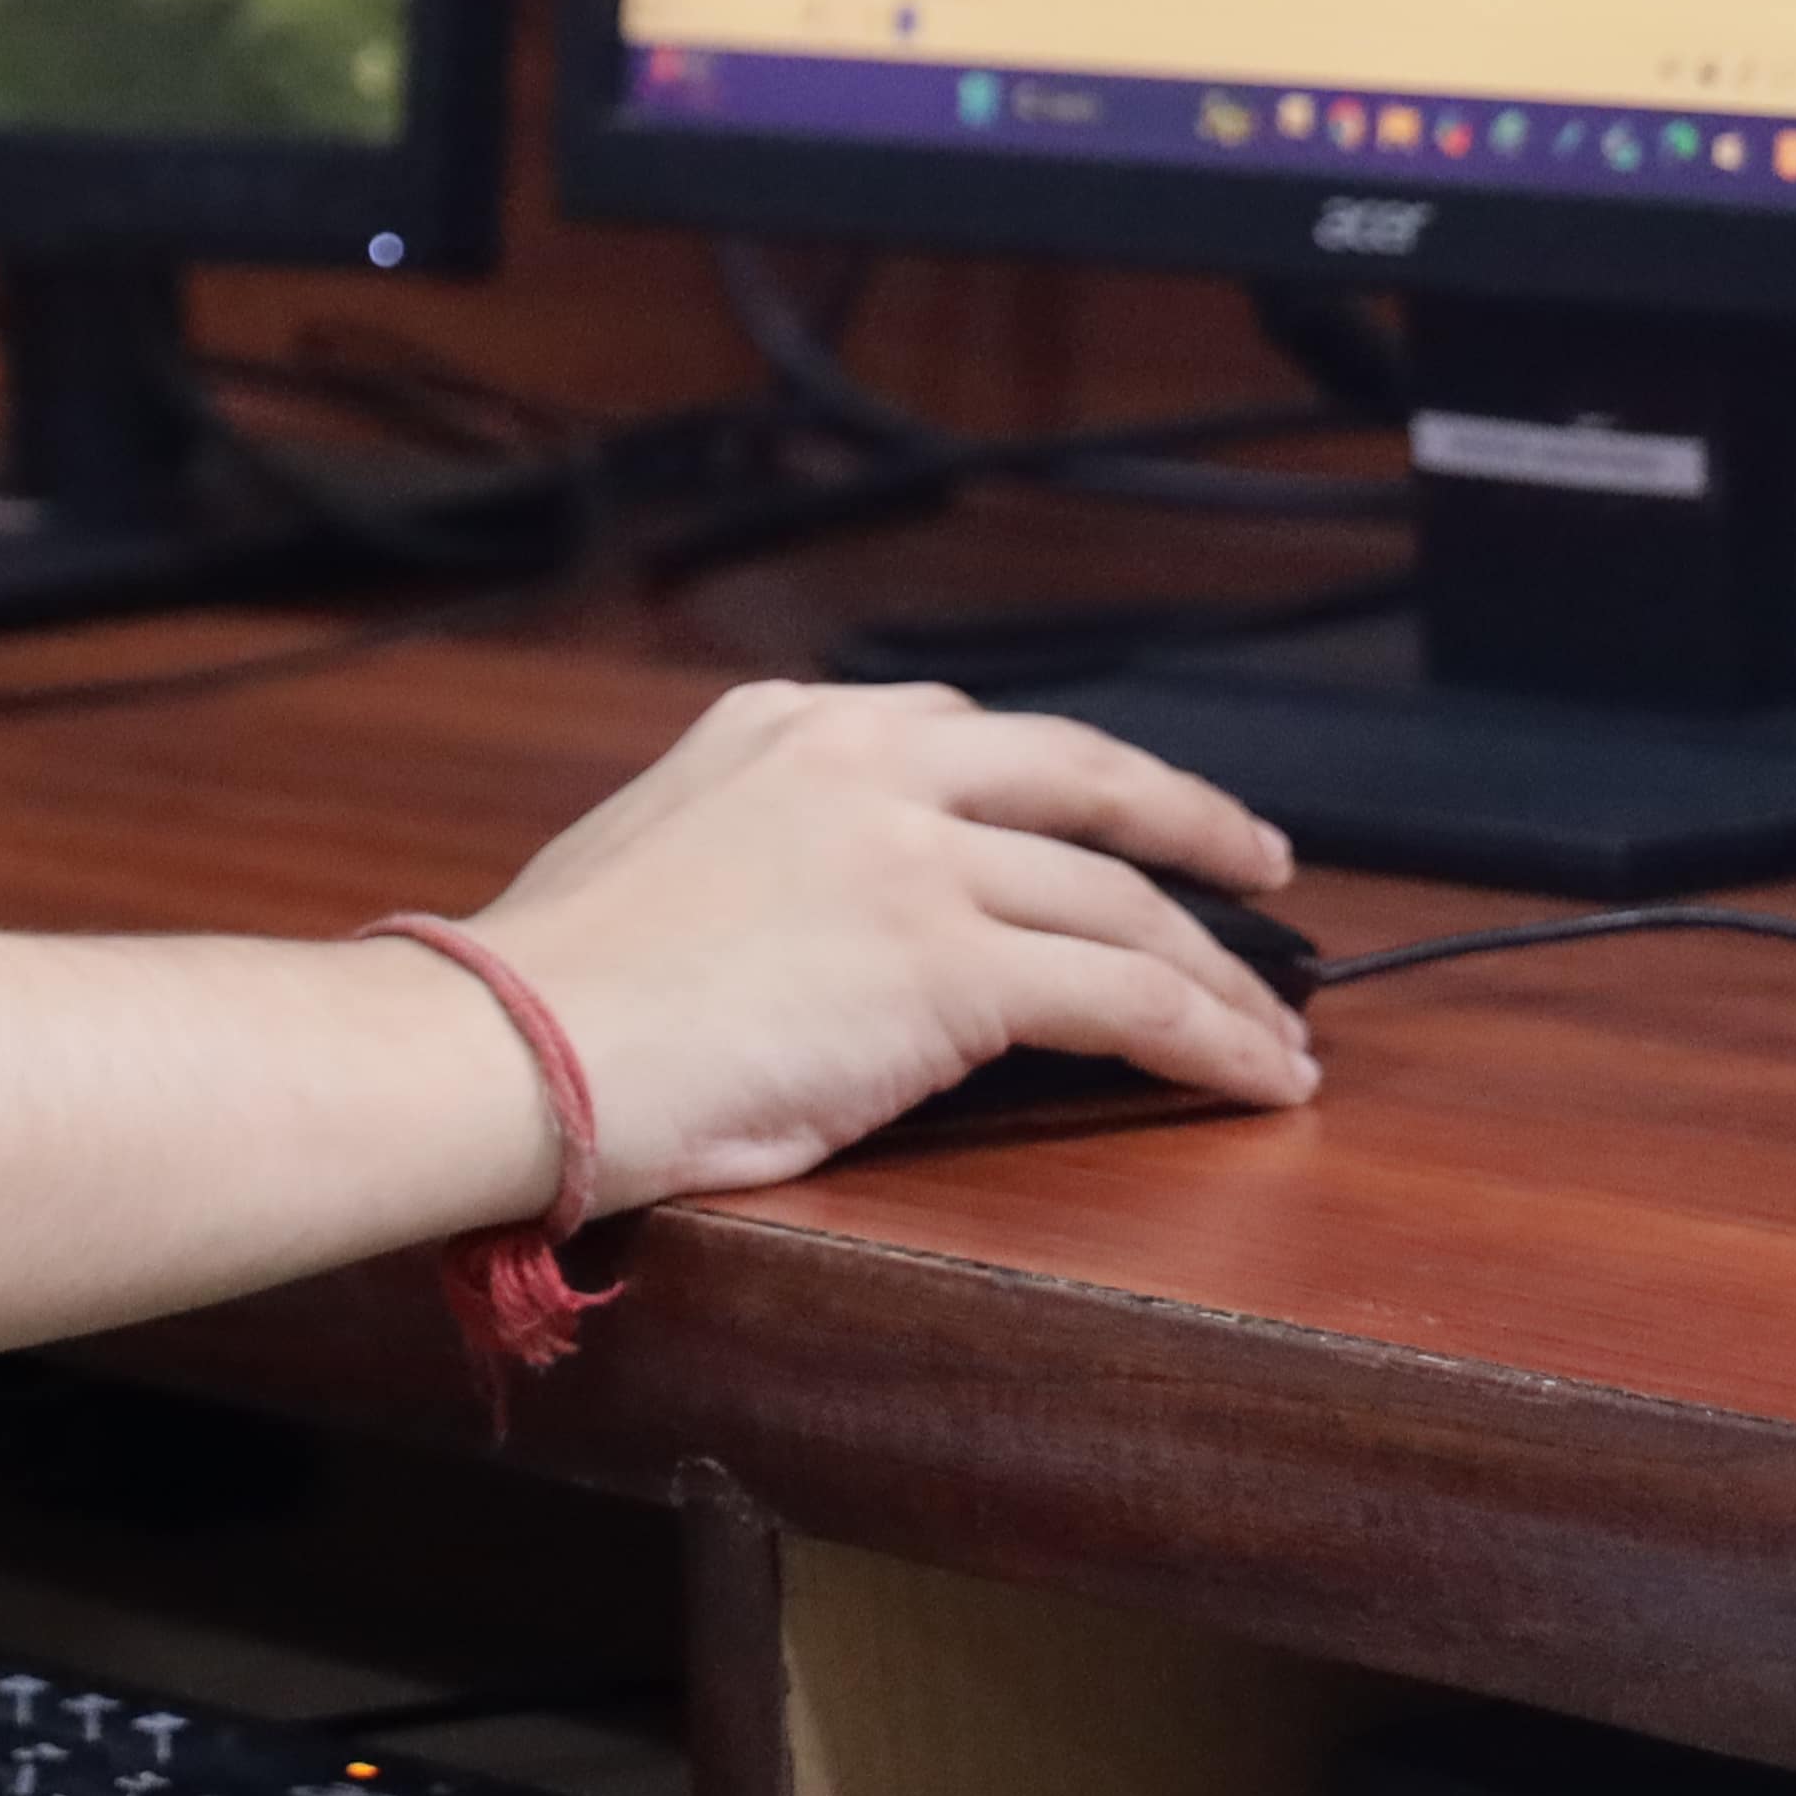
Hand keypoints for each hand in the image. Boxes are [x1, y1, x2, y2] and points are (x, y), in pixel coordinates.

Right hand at [460, 680, 1315, 1207]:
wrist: (519, 1043)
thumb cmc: (557, 986)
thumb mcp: (657, 847)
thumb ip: (758, 839)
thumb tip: (815, 907)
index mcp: (785, 723)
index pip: (970, 735)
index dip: (1066, 784)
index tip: (1109, 818)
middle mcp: (865, 763)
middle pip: (1086, 775)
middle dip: (1193, 823)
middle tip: (1262, 867)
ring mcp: (916, 856)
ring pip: (1127, 899)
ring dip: (1223, 969)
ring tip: (1276, 1025)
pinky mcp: (953, 963)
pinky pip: (1128, 995)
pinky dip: (1213, 1034)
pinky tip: (1255, 1072)